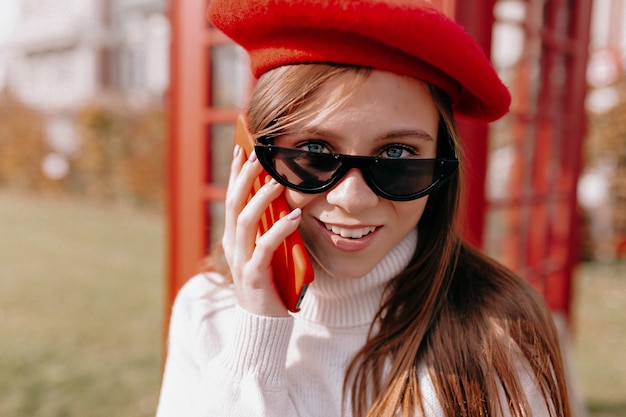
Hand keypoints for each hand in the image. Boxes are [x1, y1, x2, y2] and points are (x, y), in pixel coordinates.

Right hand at [222, 146, 301, 316]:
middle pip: (233, 204)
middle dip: (244, 177)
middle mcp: (232, 247)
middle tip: (258, 155)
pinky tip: (293, 217)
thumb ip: (269, 230)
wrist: (261, 326)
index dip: (235, 174)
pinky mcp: (255, 277)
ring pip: (245, 222)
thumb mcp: (266, 253)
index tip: (242, 148)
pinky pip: (264, 249)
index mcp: (233, 239)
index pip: (231, 199)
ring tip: (277, 181)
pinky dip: (278, 231)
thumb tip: (286, 203)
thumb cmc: (269, 286)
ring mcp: (241, 262)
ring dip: (261, 199)